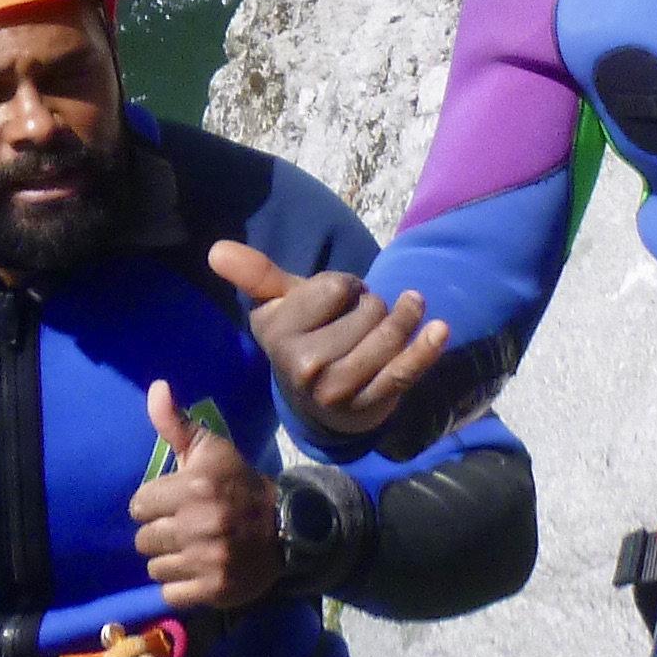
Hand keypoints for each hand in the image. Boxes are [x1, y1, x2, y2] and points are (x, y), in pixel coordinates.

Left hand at [131, 377, 281, 612]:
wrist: (285, 527)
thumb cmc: (237, 485)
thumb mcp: (210, 450)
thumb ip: (175, 423)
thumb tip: (155, 387)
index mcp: (194, 487)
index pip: (139, 505)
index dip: (154, 505)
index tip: (175, 504)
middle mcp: (200, 523)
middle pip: (143, 540)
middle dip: (160, 534)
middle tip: (185, 528)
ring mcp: (208, 559)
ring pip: (155, 568)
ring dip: (169, 561)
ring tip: (192, 549)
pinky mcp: (214, 589)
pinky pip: (170, 594)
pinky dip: (180, 586)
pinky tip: (198, 571)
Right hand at [210, 240, 450, 437]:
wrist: (322, 403)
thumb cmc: (305, 338)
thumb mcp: (280, 305)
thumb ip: (257, 275)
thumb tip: (217, 249)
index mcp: (277, 336)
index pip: (338, 287)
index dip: (344, 287)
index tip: (335, 301)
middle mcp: (303, 367)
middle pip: (369, 310)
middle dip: (372, 304)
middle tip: (359, 319)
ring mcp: (337, 391)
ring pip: (389, 336)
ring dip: (402, 318)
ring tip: (397, 317)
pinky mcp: (370, 406)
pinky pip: (405, 371)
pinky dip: (426, 347)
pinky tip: (439, 328)